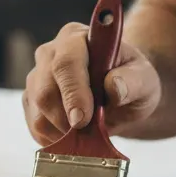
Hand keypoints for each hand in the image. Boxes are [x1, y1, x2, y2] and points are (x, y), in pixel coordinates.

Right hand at [22, 22, 162, 145]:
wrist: (120, 95)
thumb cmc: (132, 82)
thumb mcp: (144, 79)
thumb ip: (133, 81)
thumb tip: (113, 87)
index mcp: (76, 38)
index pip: (66, 63)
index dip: (72, 92)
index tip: (82, 119)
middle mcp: (50, 53)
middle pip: (44, 90)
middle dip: (65, 119)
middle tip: (89, 133)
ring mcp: (37, 76)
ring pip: (37, 111)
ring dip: (62, 131)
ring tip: (88, 133)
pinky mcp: (31, 99)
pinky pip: (35, 124)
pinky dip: (54, 138)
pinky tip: (74, 135)